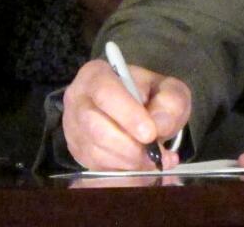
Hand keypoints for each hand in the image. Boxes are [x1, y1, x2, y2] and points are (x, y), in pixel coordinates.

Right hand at [63, 58, 190, 170]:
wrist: (137, 110)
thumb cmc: (150, 95)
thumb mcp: (169, 90)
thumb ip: (170, 102)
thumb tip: (159, 125)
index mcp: (96, 74)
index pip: (106, 93)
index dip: (128, 115)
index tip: (150, 134)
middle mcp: (78, 99)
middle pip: (96, 127)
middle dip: (130, 146)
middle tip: (156, 154)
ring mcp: (73, 127)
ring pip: (96, 151)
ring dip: (128, 161)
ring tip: (155, 159)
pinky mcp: (77, 150)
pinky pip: (96, 166)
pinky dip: (122, 169)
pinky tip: (142, 164)